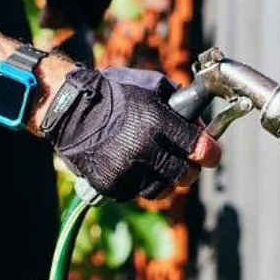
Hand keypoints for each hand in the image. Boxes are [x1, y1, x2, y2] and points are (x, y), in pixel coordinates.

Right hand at [40, 67, 220, 200]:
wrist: (68, 108)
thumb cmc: (112, 93)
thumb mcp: (150, 87)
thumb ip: (179, 106)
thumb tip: (200, 126)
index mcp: (157, 122)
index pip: (200, 148)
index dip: (210, 153)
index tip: (211, 154)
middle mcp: (143, 149)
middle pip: (185, 175)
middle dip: (190, 169)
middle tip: (187, 163)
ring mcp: (126, 171)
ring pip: (161, 189)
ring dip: (163, 179)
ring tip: (155, 164)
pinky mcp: (110, 185)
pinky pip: (135, 192)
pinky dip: (137, 183)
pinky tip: (130, 166)